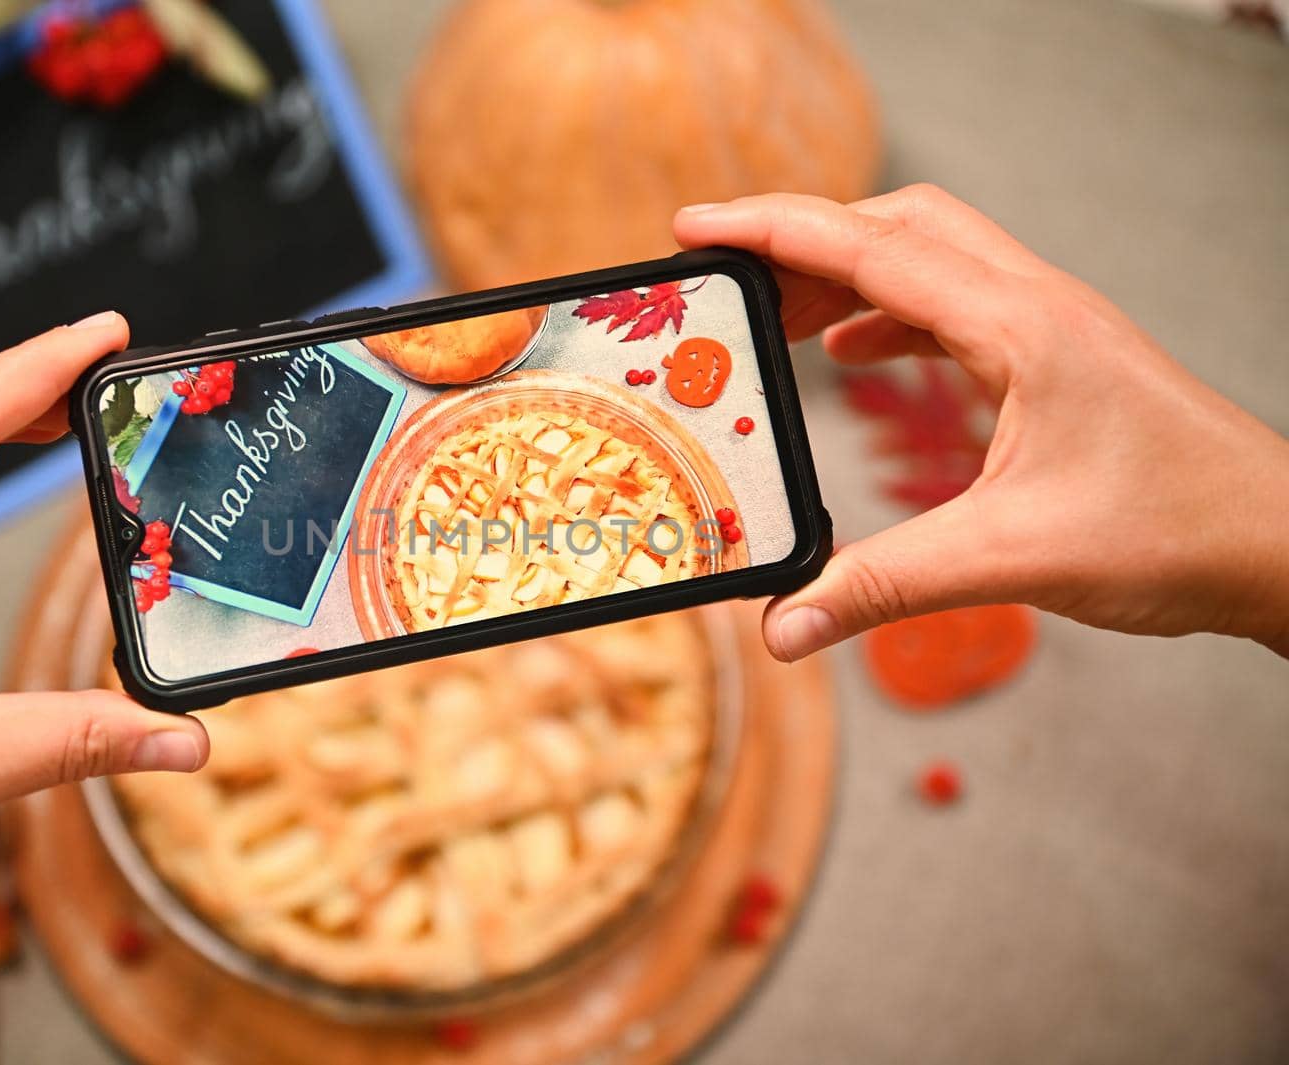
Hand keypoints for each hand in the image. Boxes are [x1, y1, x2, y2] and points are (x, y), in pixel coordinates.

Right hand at [676, 185, 1288, 661]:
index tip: (695, 228)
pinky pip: (954, 306)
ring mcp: (1049, 327)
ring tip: (777, 317)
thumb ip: (883, 586)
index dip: (772, 230)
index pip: (869, 248)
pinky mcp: (1057, 358)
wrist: (1278, 544)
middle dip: (800, 238)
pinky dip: (889, 315)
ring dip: (845, 274)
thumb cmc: (1176, 531)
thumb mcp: (1010, 559)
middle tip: (726, 274)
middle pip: (896, 225)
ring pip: (928, 259)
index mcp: (1019, 327)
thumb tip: (785, 624)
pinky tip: (858, 356)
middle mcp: (1034, 306)